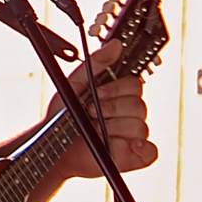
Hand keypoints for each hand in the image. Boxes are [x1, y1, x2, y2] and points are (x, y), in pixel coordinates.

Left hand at [52, 41, 158, 178]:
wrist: (51, 146)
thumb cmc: (61, 116)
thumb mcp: (74, 84)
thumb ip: (95, 64)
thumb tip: (115, 45)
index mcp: (117, 95)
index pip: (135, 85)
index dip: (117, 89)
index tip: (98, 93)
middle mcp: (127, 114)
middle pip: (139, 105)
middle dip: (112, 108)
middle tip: (92, 113)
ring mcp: (131, 135)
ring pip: (140, 126)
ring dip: (114, 128)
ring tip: (95, 131)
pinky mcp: (132, 156)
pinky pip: (150, 152)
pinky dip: (143, 149)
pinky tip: (128, 145)